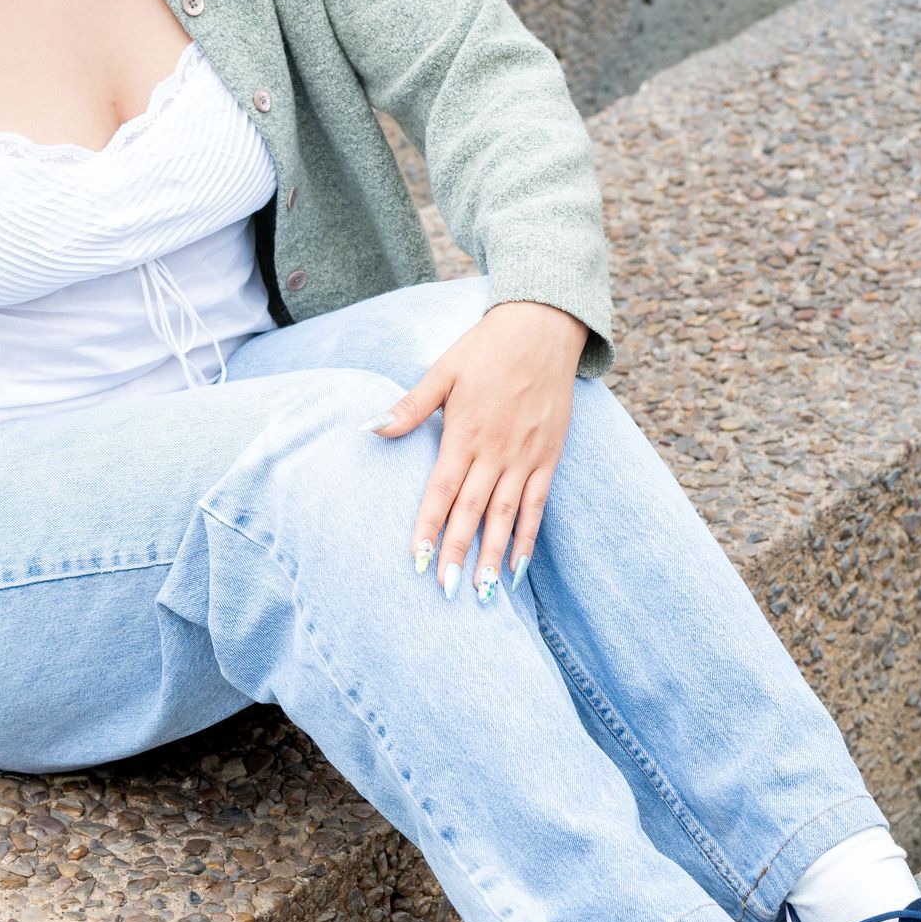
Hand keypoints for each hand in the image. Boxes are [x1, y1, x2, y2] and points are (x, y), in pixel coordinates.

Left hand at [371, 300, 585, 599]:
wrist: (541, 329)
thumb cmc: (486, 349)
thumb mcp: (443, 370)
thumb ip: (411, 406)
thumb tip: (371, 426)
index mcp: (464, 432)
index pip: (441, 490)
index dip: (428, 526)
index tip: (416, 560)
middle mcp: (495, 451)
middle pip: (472, 511)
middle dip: (457, 552)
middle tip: (445, 590)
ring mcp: (524, 457)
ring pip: (507, 515)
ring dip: (494, 554)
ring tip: (484, 592)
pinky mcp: (548, 457)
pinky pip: (538, 504)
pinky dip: (528, 536)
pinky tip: (519, 567)